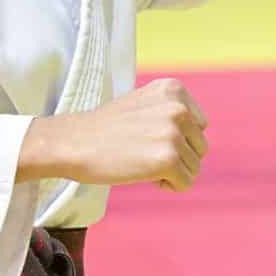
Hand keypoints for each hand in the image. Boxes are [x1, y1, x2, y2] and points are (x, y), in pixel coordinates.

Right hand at [17, 78, 208, 190]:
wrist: (73, 143)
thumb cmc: (106, 129)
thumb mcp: (144, 103)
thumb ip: (172, 109)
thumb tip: (202, 126)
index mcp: (174, 90)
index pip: (199, 125)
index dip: (177, 139)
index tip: (148, 138)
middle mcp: (178, 108)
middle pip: (200, 147)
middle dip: (177, 157)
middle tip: (142, 154)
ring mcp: (173, 133)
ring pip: (195, 167)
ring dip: (172, 172)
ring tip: (142, 162)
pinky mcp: (168, 159)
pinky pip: (186, 183)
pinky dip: (169, 186)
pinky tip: (146, 176)